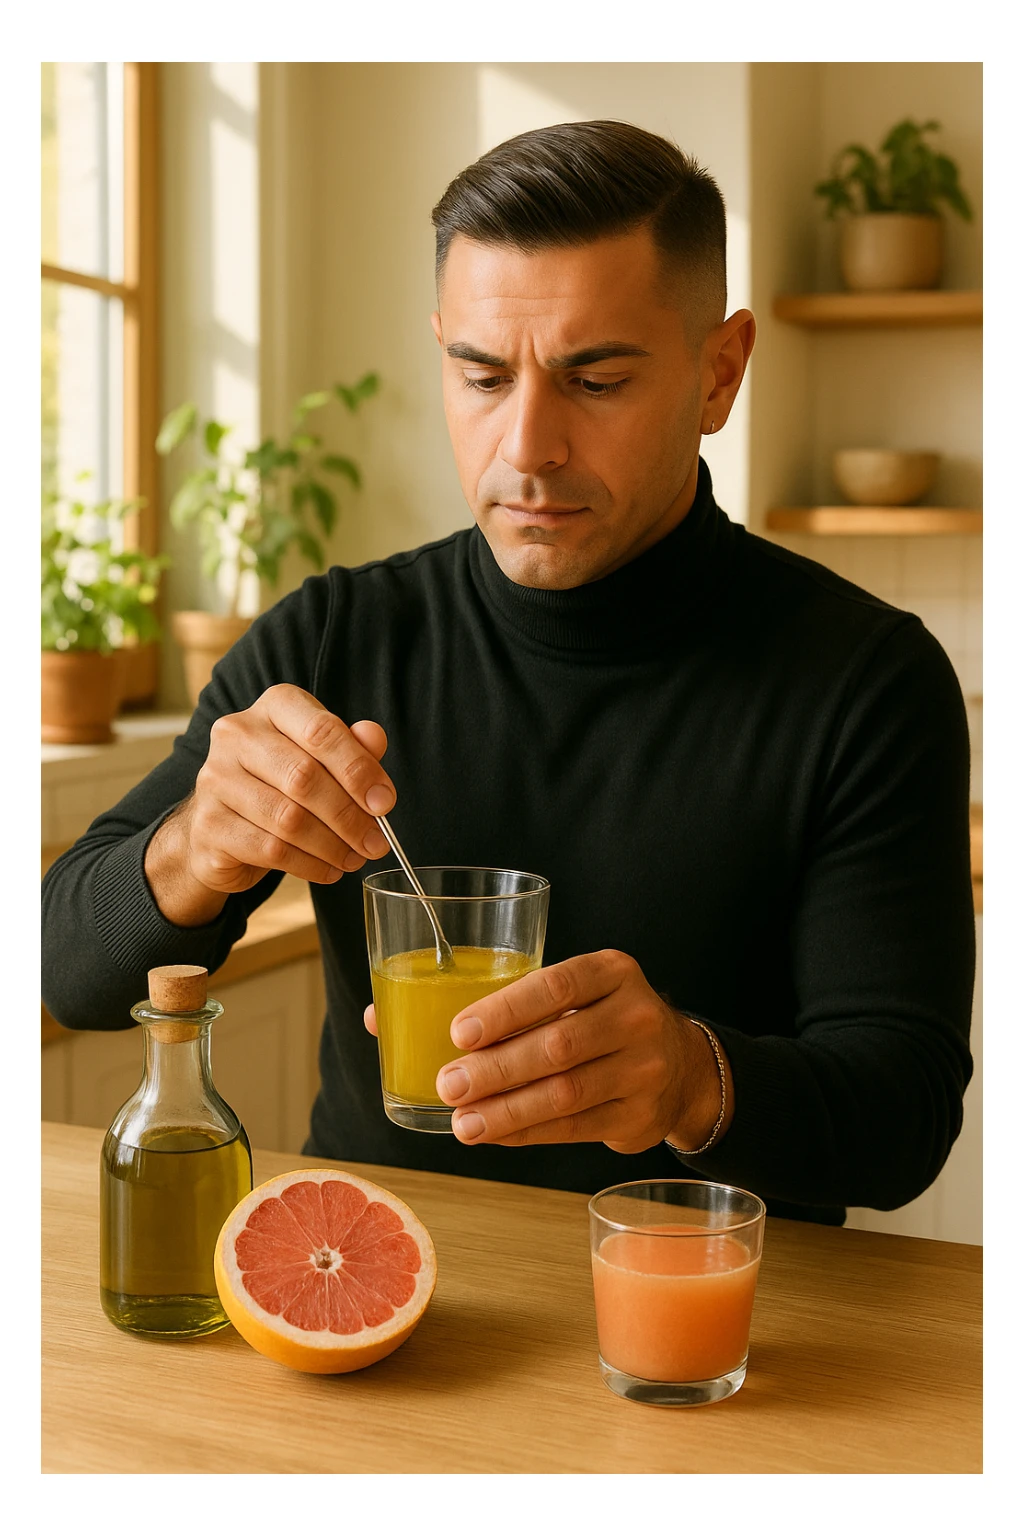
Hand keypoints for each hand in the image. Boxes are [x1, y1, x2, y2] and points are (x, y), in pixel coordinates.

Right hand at [145, 684, 395, 924]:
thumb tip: (374, 737)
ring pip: (288, 818)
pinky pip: (270, 849)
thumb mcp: (320, 759)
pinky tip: (329, 870)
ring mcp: (215, 779)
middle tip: (376, 842)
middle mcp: (237, 734)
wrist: (221, 826)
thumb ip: (351, 747)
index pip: (321, 730)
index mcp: (273, 707)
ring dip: (332, 845)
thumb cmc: (280, 784)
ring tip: (355, 858)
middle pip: (304, 777)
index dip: (359, 769)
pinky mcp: (209, 825)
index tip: (385, 802)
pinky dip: (309, 865)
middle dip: (349, 816)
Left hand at [363, 950, 733, 1153]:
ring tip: (462, 1122)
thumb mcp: (567, 993)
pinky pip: (572, 1129)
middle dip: (496, 1069)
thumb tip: (381, 1016)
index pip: (557, 985)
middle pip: (558, 1046)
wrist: (678, 1065)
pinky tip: (491, 1133)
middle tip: (448, 1083)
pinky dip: (526, 1133)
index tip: (459, 1032)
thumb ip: (493, 1000)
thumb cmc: (595, 1018)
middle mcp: (635, 1015)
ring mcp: (643, 1070)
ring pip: (564, 1095)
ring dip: (506, 1111)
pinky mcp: (639, 1117)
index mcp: (612, 971)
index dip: (506, 1009)